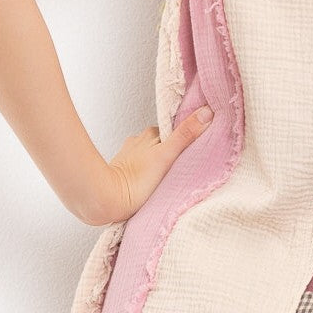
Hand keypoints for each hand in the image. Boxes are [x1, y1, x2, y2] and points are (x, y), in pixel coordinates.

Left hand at [85, 106, 213, 225]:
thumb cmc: (135, 182)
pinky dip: (147, 172)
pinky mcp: (122, 171)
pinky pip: (141, 168)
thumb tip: (206, 112)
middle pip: (163, 144)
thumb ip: (186, 135)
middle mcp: (137, 141)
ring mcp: (129, 156)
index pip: (174, 132)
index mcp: (149, 134)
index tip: (194, 150)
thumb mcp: (167, 156)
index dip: (185, 140)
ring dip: (159, 164)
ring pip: (151, 156)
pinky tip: (152, 183)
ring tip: (167, 178)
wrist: (107, 200)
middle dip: (172, 153)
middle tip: (183, 167)